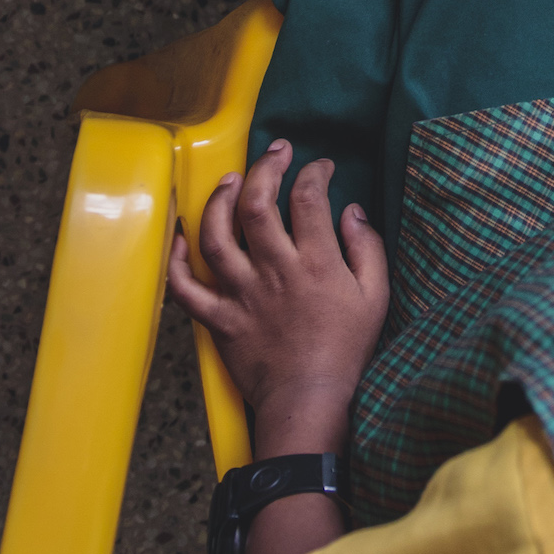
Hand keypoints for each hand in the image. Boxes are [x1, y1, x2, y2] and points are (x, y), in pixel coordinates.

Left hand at [167, 141, 387, 455]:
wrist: (309, 401)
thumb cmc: (347, 350)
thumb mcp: (376, 296)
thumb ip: (367, 248)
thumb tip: (351, 211)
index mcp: (317, 262)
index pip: (309, 198)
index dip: (314, 172)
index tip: (320, 167)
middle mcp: (275, 271)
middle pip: (258, 206)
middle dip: (265, 169)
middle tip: (275, 152)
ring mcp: (242, 294)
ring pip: (217, 236)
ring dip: (219, 202)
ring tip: (230, 181)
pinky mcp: (220, 318)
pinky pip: (187, 288)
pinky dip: (177, 261)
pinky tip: (180, 237)